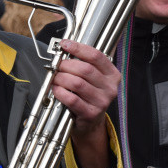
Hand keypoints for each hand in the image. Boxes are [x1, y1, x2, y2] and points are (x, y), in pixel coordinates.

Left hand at [51, 39, 119, 167]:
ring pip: (77, 83)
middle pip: (85, 69)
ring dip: (61, 78)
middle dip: (66, 65)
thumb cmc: (87, 96)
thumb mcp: (91, 79)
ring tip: (55, 78)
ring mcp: (102, 101)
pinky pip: (72, 99)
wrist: (90, 123)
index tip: (65, 44)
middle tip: (56, 66)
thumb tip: (64, 49)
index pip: (96, 56)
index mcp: (112, 74)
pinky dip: (60, 92)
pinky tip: (56, 90)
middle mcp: (110, 88)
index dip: (78, 48)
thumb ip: (82, 64)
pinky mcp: (91, 113)